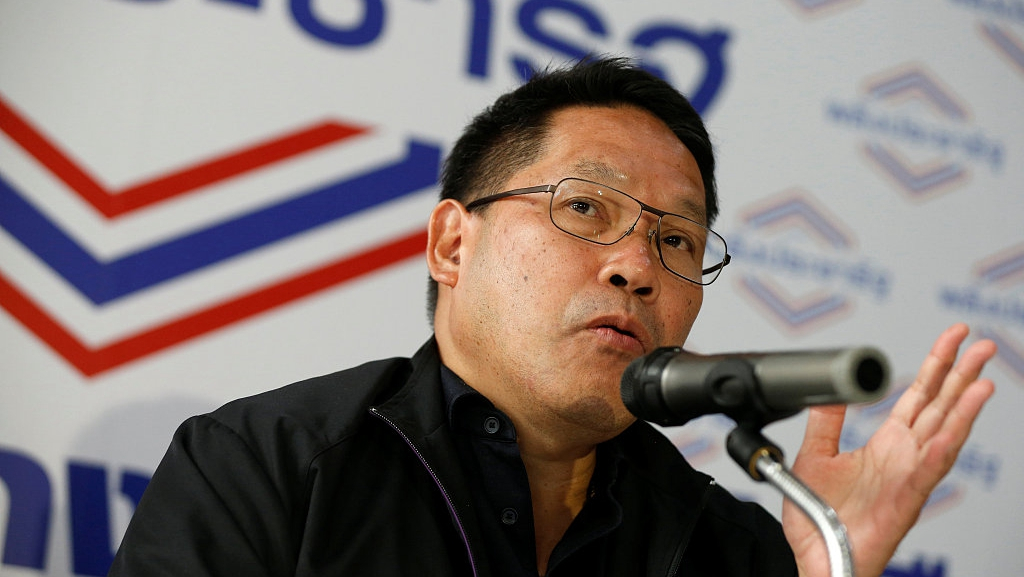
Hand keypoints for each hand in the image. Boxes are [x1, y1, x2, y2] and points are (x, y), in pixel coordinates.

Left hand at [782, 323, 996, 576]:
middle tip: (980, 343)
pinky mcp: (907, 498)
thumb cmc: (819, 520)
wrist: (817, 559)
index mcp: (887, 444)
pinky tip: (957, 425)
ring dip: (964, 406)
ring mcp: (910, 477)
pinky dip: (945, 445)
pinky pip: (930, 468)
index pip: (919, 394)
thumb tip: (827, 386)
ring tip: (982, 378)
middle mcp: (905, 456)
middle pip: (940, 406)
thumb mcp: (814, 456)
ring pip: (945, 434)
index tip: (952, 337)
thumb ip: (824, 421)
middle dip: (961, 373)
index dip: (936, 364)